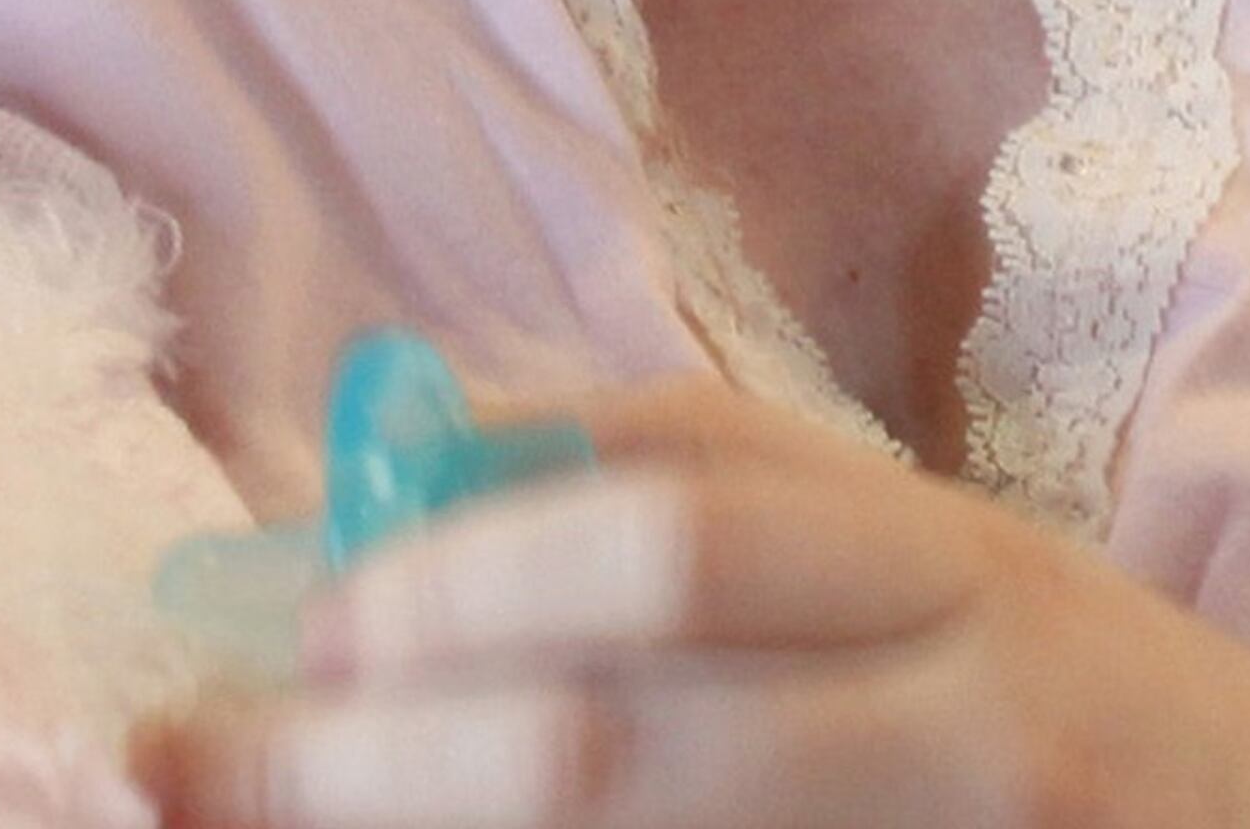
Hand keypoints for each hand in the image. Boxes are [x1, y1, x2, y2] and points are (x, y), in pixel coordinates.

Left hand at [138, 379, 1249, 828]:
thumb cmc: (1033, 674)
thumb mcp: (885, 540)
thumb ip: (662, 476)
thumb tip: (379, 457)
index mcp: (923, 555)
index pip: (660, 529)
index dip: (449, 577)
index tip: (297, 621)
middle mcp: (958, 710)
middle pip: (616, 738)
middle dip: (380, 757)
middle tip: (216, 761)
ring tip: (289, 821)